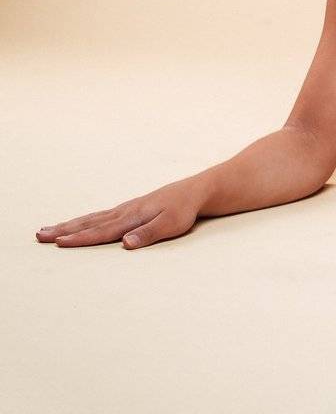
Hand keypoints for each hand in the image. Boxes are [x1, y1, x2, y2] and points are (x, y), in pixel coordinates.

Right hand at [35, 175, 208, 249]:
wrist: (196, 191)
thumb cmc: (184, 210)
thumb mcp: (171, 224)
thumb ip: (148, 235)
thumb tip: (125, 244)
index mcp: (132, 218)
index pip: (101, 232)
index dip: (80, 239)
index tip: (58, 243)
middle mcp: (125, 212)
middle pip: (89, 223)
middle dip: (64, 231)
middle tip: (39, 235)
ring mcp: (126, 209)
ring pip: (92, 218)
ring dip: (70, 224)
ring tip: (49, 229)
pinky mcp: (130, 208)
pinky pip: (101, 215)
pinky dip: (85, 220)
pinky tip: (78, 223)